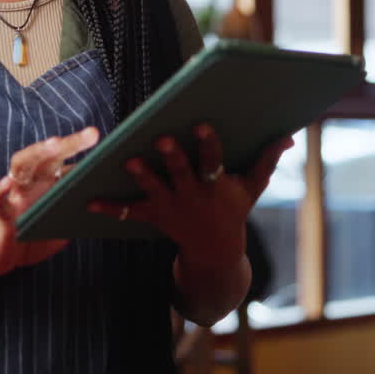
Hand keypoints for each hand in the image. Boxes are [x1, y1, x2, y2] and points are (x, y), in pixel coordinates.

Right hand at [0, 126, 100, 277]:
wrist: (5, 259)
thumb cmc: (37, 238)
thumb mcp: (65, 225)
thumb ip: (80, 214)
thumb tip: (106, 207)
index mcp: (49, 183)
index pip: (67, 160)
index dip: (85, 150)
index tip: (106, 141)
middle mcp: (33, 183)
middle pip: (49, 155)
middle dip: (70, 143)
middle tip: (92, 133)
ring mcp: (16, 196)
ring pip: (22, 165)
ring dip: (37, 153)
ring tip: (54, 144)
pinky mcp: (2, 215)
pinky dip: (0, 191)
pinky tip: (7, 183)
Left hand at [88, 125, 294, 267]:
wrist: (215, 251)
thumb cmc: (234, 209)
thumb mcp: (252, 187)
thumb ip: (266, 160)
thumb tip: (287, 135)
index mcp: (216, 186)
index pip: (214, 161)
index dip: (208, 144)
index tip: (201, 124)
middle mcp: (193, 196)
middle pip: (182, 173)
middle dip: (172, 156)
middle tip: (160, 138)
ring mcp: (171, 207)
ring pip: (154, 189)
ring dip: (141, 176)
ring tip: (128, 161)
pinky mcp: (154, 215)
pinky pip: (129, 212)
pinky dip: (109, 208)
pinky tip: (87, 201)